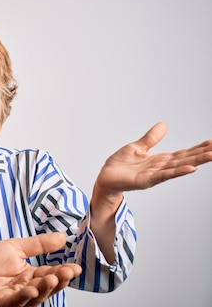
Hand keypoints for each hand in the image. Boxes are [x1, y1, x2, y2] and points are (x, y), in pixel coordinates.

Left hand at [0, 233, 80, 306]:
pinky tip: (30, 289)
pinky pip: (12, 304)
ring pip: (32, 299)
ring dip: (42, 290)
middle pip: (45, 289)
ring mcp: (11, 301)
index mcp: (30, 277)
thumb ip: (39, 244)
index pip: (50, 275)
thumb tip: (63, 236)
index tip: (75, 267)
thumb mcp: (16, 247)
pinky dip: (22, 298)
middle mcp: (24, 292)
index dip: (63, 272)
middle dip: (57, 281)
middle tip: (66, 272)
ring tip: (51, 279)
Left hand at [96, 122, 211, 194]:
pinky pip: (164, 176)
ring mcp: (155, 175)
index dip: (198, 148)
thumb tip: (164, 125)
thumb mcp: (137, 147)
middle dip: (203, 154)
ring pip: (179, 167)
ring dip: (196, 162)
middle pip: (186, 160)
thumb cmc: (119, 165)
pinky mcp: (146, 181)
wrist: (105, 178)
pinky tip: (190, 169)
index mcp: (160, 160)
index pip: (184, 153)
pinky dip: (177, 172)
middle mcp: (161, 168)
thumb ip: (151, 138)